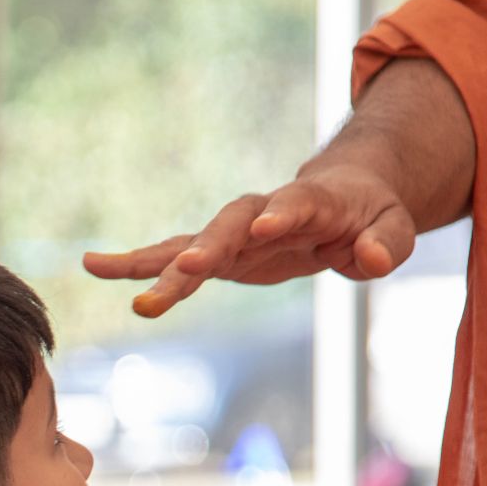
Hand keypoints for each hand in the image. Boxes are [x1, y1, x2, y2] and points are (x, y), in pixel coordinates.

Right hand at [83, 160, 415, 317]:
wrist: (344, 198)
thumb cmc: (371, 215)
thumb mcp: (393, 229)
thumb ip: (385, 245)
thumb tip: (369, 259)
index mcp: (311, 202)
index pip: (294, 205)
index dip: (282, 215)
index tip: (266, 226)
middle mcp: (261, 212)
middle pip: (229, 226)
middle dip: (209, 247)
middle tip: (189, 269)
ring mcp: (233, 232)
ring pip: (191, 246)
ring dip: (161, 268)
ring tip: (124, 287)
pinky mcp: (216, 253)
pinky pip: (170, 257)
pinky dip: (134, 263)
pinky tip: (93, 265)